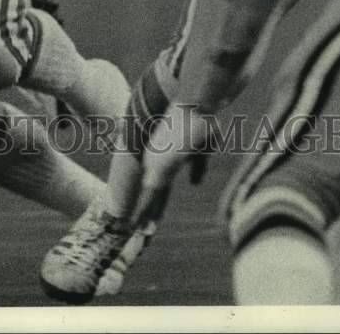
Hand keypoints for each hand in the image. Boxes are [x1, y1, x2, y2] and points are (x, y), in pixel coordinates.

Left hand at [131, 103, 208, 227]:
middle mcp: (155, 162)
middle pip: (150, 195)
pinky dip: (144, 213)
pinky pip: (149, 197)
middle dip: (145, 214)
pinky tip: (138, 226)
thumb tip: (194, 184)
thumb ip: (198, 167)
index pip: (157, 186)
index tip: (149, 217)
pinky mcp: (159, 169)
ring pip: (147, 199)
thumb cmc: (201, 122)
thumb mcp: (202, 150)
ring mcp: (155, 166)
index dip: (154, 203)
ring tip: (137, 235)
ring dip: (144, 218)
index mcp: (164, 158)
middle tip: (137, 231)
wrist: (194, 105)